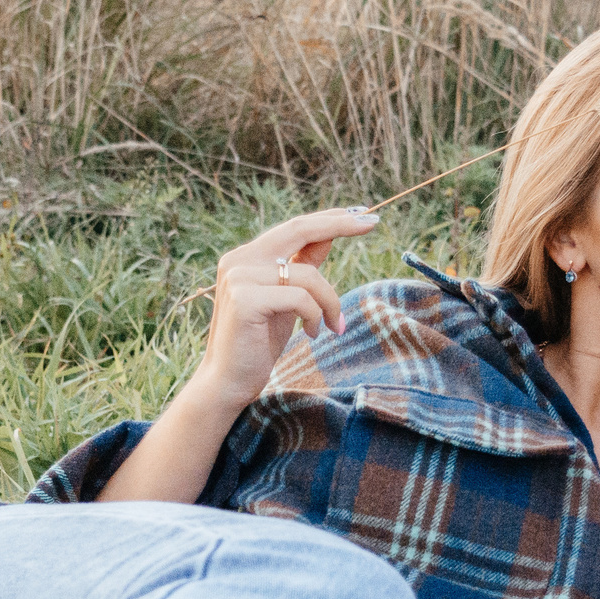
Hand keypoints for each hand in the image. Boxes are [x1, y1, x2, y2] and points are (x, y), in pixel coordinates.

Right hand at [188, 208, 377, 414]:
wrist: (227, 383)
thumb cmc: (258, 343)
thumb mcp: (287, 300)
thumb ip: (302, 268)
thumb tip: (329, 236)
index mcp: (246, 257)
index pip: (293, 228)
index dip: (329, 219)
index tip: (364, 215)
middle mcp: (238, 260)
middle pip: (298, 230)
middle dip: (339, 224)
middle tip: (372, 223)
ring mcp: (239, 278)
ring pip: (307, 275)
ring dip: (330, 302)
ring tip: (332, 326)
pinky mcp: (245, 300)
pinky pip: (301, 298)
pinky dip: (316, 316)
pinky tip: (312, 334)